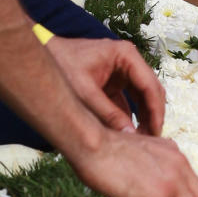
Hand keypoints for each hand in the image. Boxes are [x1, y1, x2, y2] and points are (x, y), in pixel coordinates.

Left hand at [46, 35, 165, 135]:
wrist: (42, 57)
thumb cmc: (61, 66)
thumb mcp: (85, 93)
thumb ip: (107, 114)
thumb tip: (130, 135)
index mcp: (126, 55)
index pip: (150, 86)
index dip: (156, 111)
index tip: (155, 133)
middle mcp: (128, 61)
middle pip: (150, 91)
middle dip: (152, 116)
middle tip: (152, 140)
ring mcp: (122, 72)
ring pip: (142, 97)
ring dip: (143, 117)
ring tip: (143, 141)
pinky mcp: (114, 83)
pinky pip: (129, 101)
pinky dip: (129, 117)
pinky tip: (129, 135)